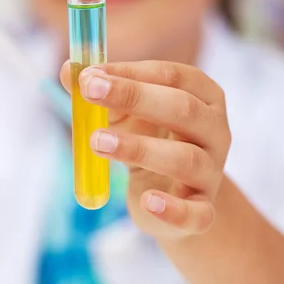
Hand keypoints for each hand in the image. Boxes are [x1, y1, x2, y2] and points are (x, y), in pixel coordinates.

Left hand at [61, 61, 230, 240]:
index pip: (170, 75)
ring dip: (139, 148)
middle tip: (91, 92)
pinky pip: (196, 213)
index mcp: (202, 94)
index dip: (130, 72)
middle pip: (182, 108)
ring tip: (97, 142)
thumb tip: (68, 70)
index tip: (90, 74)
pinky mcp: (203, 209)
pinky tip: (148, 202)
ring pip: (184, 158)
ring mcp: (212, 170)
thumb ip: (99, 89)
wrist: (171, 192)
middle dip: (135, 97)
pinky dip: (173, 209)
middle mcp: (215, 128)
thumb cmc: (148, 137)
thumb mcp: (124, 111)